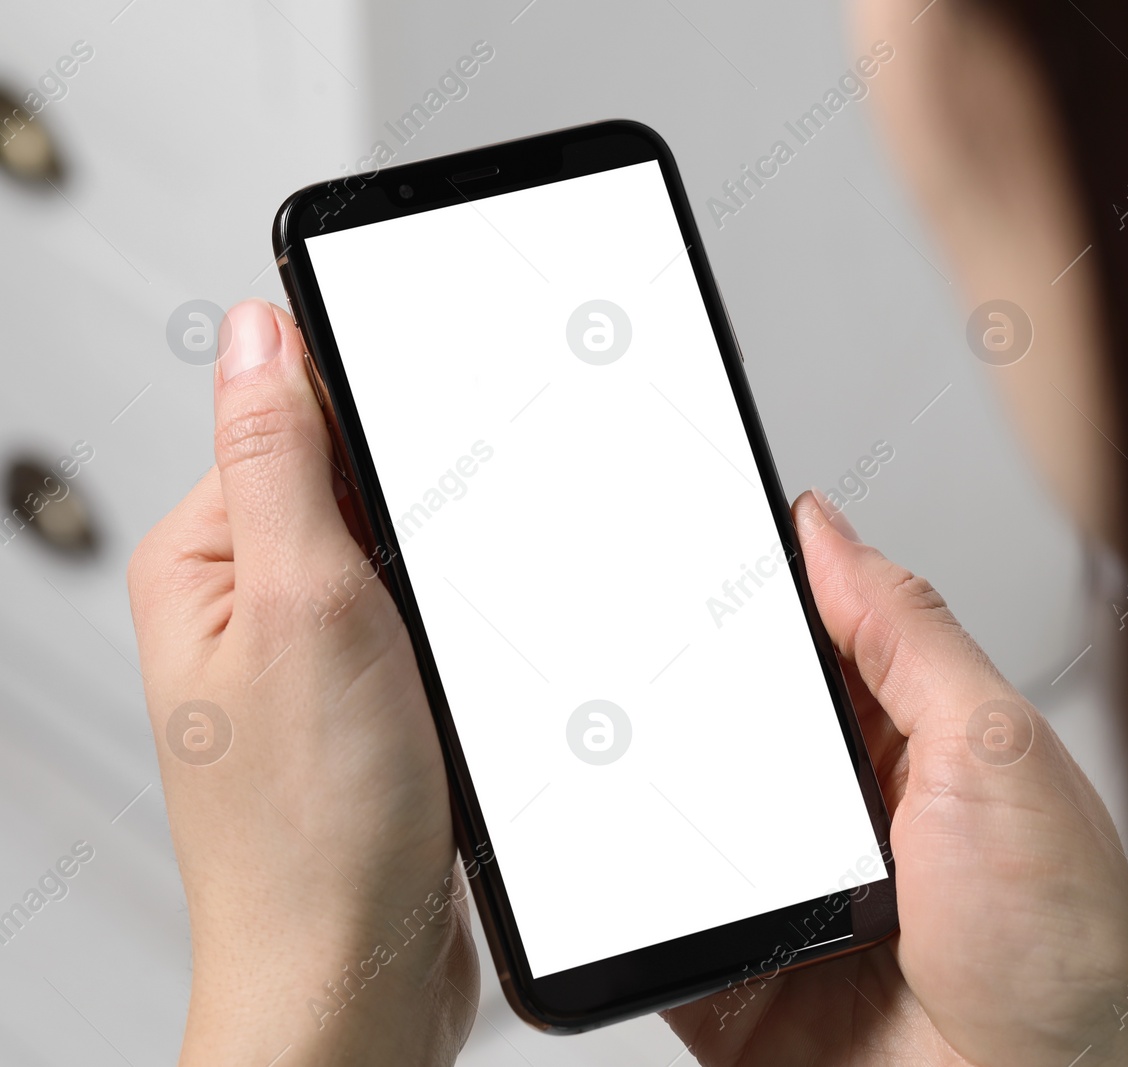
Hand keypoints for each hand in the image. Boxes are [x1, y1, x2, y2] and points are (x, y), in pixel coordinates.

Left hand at [128, 300, 476, 1065]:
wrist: (356, 975)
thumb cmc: (311, 829)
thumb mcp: (301, 606)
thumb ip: (282, 459)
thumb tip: (260, 328)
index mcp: (205, 559)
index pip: (293, 414)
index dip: (380, 406)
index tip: (445, 425)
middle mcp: (250, 603)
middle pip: (361, 483)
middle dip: (425, 509)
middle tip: (441, 580)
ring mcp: (314, 656)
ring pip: (406, 556)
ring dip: (451, 577)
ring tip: (452, 647)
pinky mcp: (372, 702)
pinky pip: (428, 623)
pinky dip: (464, 631)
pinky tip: (470, 671)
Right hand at [664, 493, 1127, 1066]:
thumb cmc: (1064, 951)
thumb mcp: (992, 750)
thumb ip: (906, 633)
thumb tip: (828, 531)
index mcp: (919, 743)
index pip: (819, 638)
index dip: (760, 592)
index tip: (692, 543)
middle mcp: (853, 814)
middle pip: (739, 722)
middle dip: (688, 692)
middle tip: (639, 653)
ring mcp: (792, 896)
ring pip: (687, 813)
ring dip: (655, 791)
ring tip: (619, 755)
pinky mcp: (740, 976)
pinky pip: (661, 920)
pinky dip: (632, 895)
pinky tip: (619, 861)